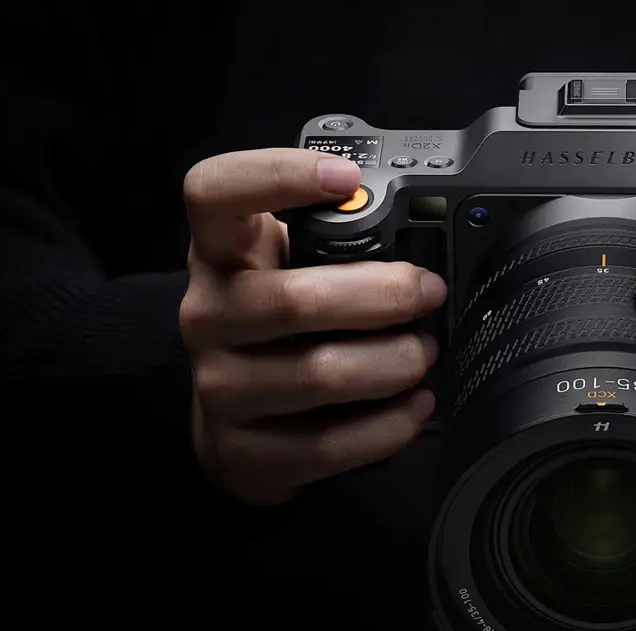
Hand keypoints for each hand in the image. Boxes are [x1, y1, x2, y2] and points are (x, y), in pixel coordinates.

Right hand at [179, 149, 445, 504]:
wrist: (231, 420)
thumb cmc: (275, 327)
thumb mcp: (286, 267)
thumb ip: (332, 243)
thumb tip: (421, 246)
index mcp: (218, 253)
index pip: (215, 192)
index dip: (276, 175)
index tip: (346, 178)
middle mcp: (207, 315)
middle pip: (294, 300)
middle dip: (383, 296)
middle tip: (427, 293)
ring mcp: (218, 387)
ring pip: (321, 374)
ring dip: (393, 363)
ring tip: (424, 353)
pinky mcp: (243, 451)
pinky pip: (329, 444)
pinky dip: (387, 426)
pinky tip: (413, 406)